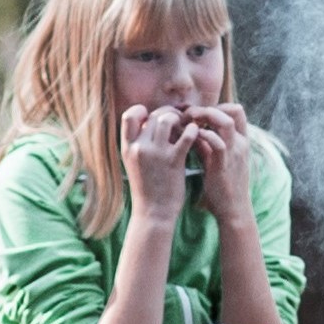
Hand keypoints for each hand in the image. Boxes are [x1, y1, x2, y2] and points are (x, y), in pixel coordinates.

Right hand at [121, 104, 198, 222]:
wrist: (153, 213)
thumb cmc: (147, 188)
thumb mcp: (134, 164)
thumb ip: (140, 144)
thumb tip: (152, 122)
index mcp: (128, 148)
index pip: (129, 115)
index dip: (142, 111)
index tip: (153, 116)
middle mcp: (139, 147)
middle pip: (154, 115)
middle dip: (168, 113)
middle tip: (179, 119)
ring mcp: (156, 153)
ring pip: (168, 119)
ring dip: (180, 119)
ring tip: (187, 126)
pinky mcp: (173, 161)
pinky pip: (186, 135)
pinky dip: (193, 130)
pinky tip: (196, 133)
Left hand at [186, 99, 254, 217]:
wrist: (233, 210)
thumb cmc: (223, 186)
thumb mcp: (217, 160)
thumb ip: (207, 145)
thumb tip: (191, 131)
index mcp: (241, 141)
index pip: (237, 111)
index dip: (218, 107)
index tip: (200, 113)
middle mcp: (240, 144)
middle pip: (231, 111)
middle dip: (207, 108)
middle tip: (189, 113)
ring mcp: (234, 153)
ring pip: (225, 122)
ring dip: (205, 116)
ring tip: (188, 120)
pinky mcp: (224, 165)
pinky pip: (217, 143)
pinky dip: (204, 135)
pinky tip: (191, 137)